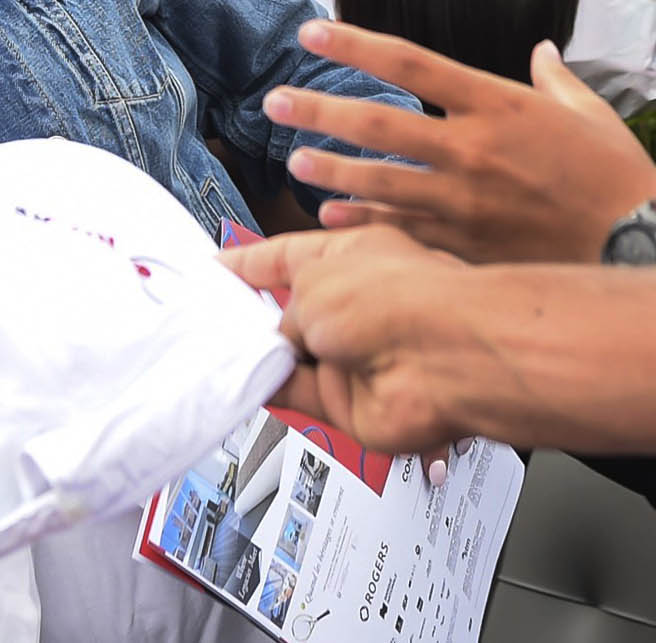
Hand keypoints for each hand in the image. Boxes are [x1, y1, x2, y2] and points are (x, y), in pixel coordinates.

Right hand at [219, 227, 484, 456]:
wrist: (445, 360)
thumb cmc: (399, 299)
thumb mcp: (313, 281)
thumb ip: (283, 310)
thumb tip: (275, 342)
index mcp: (352, 254)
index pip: (287, 257)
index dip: (251, 263)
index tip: (218, 270)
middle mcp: (354, 303)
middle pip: (289, 312)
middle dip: (251, 316)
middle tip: (210, 318)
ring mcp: (353, 354)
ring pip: (289, 358)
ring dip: (259, 357)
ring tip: (222, 349)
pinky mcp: (347, 400)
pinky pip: (295, 396)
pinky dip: (268, 391)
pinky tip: (243, 382)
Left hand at [266, 22, 655, 264]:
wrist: (644, 242)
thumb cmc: (618, 173)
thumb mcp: (588, 110)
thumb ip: (553, 77)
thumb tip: (540, 51)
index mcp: (498, 102)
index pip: (411, 61)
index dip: (355, 45)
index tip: (312, 34)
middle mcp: (473, 147)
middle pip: (378, 122)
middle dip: (319, 109)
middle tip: (275, 102)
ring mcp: (466, 200)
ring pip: (380, 181)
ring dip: (332, 170)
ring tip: (295, 160)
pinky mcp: (468, 246)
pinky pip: (402, 234)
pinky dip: (364, 226)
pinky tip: (332, 220)